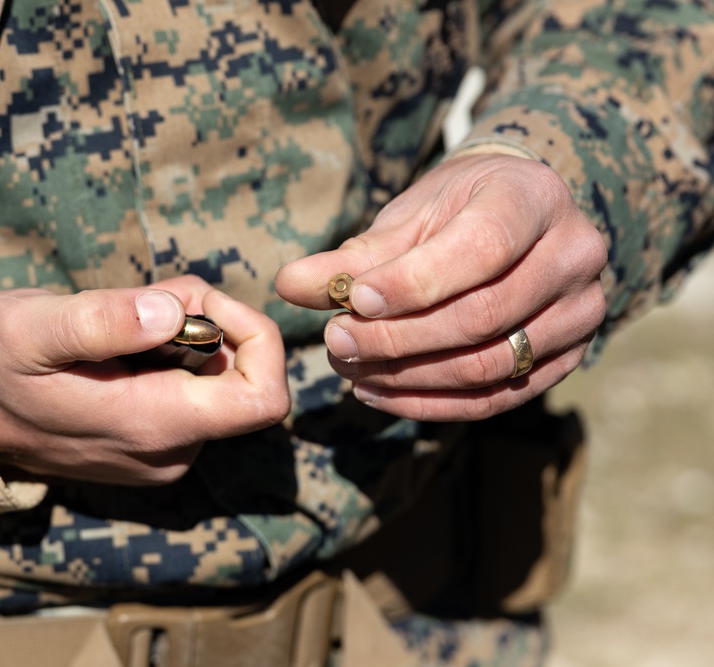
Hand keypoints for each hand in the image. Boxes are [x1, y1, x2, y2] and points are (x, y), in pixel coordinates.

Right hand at [0, 275, 289, 484]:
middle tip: (143, 298)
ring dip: (185, 334)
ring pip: (214, 379)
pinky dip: (170, 355)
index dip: (256, 337)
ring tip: (120, 318)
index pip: (263, 398)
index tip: (202, 302)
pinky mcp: (150, 446)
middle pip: (239, 377)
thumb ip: (104, 322)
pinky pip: (189, 392)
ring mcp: (160, 454)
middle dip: (208, 322)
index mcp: (151, 425)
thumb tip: (176, 313)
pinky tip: (118, 344)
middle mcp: (169, 452)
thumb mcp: (34, 328)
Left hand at [275, 153, 606, 421]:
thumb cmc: (454, 210)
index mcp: (534, 198)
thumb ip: (353, 255)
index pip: (480, 249)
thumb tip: (288, 286)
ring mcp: (579, 313)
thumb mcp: (406, 217)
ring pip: (488, 366)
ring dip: (407, 376)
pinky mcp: (567, 361)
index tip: (351, 301)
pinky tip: (377, 393)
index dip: (412, 283)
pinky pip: (494, 400)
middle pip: (482, 317)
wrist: (514, 219)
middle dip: (398, 338)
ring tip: (349, 368)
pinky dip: (428, 403)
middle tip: (335, 343)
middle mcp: (574, 255)